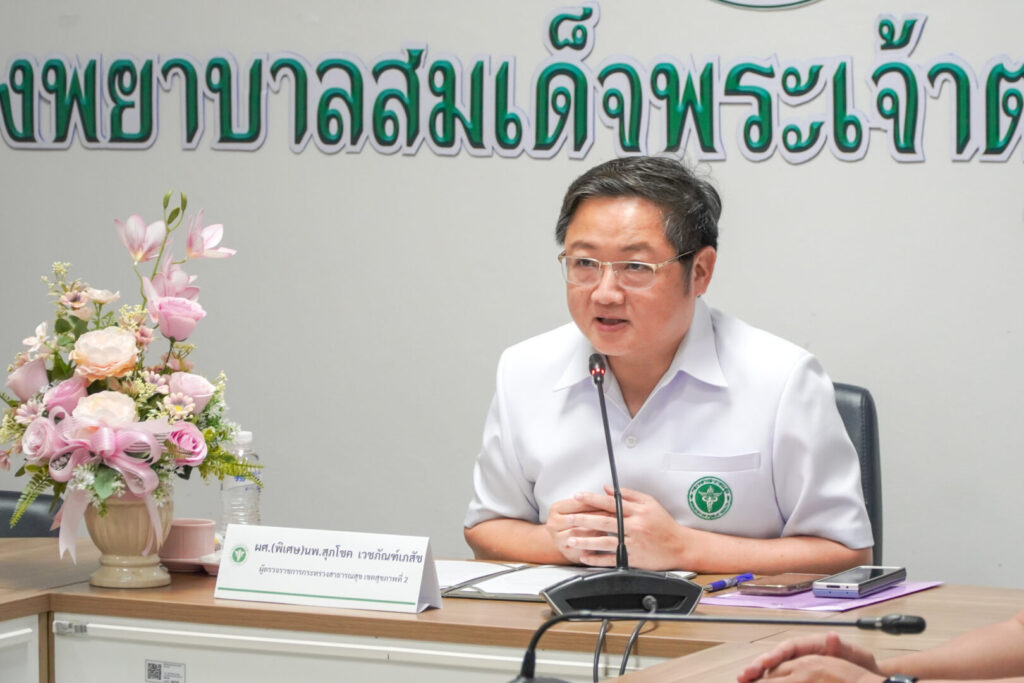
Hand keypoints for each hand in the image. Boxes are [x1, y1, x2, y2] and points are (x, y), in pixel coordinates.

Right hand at [544, 495, 614, 563]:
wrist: (561, 540)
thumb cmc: (573, 521)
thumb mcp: (576, 508)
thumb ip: (589, 501)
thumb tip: (609, 492)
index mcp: (556, 509)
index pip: (577, 503)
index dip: (595, 503)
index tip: (610, 502)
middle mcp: (553, 523)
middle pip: (578, 518)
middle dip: (598, 516)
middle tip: (615, 515)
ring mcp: (558, 539)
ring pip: (580, 534)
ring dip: (596, 531)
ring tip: (610, 528)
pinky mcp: (566, 552)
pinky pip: (582, 548)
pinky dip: (593, 544)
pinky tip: (603, 540)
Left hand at [565, 485, 688, 569]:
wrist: (680, 546)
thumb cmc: (664, 524)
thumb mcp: (650, 503)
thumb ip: (628, 495)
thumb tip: (607, 488)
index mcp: (637, 511)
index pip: (610, 502)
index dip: (592, 498)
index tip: (578, 496)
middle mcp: (634, 527)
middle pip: (604, 521)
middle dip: (584, 519)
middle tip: (568, 518)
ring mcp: (633, 543)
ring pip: (605, 541)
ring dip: (586, 541)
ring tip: (571, 539)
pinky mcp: (633, 559)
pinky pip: (611, 559)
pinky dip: (597, 559)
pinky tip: (585, 557)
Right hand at [737, 633, 881, 681]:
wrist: (868, 675)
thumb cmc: (862, 666)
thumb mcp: (857, 657)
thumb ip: (841, 649)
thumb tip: (832, 636)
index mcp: (813, 645)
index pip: (790, 647)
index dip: (775, 654)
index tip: (765, 662)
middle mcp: (802, 652)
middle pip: (776, 656)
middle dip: (758, 665)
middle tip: (744, 675)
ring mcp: (798, 663)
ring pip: (772, 667)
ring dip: (756, 673)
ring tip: (742, 679)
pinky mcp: (797, 674)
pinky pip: (777, 677)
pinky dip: (764, 680)